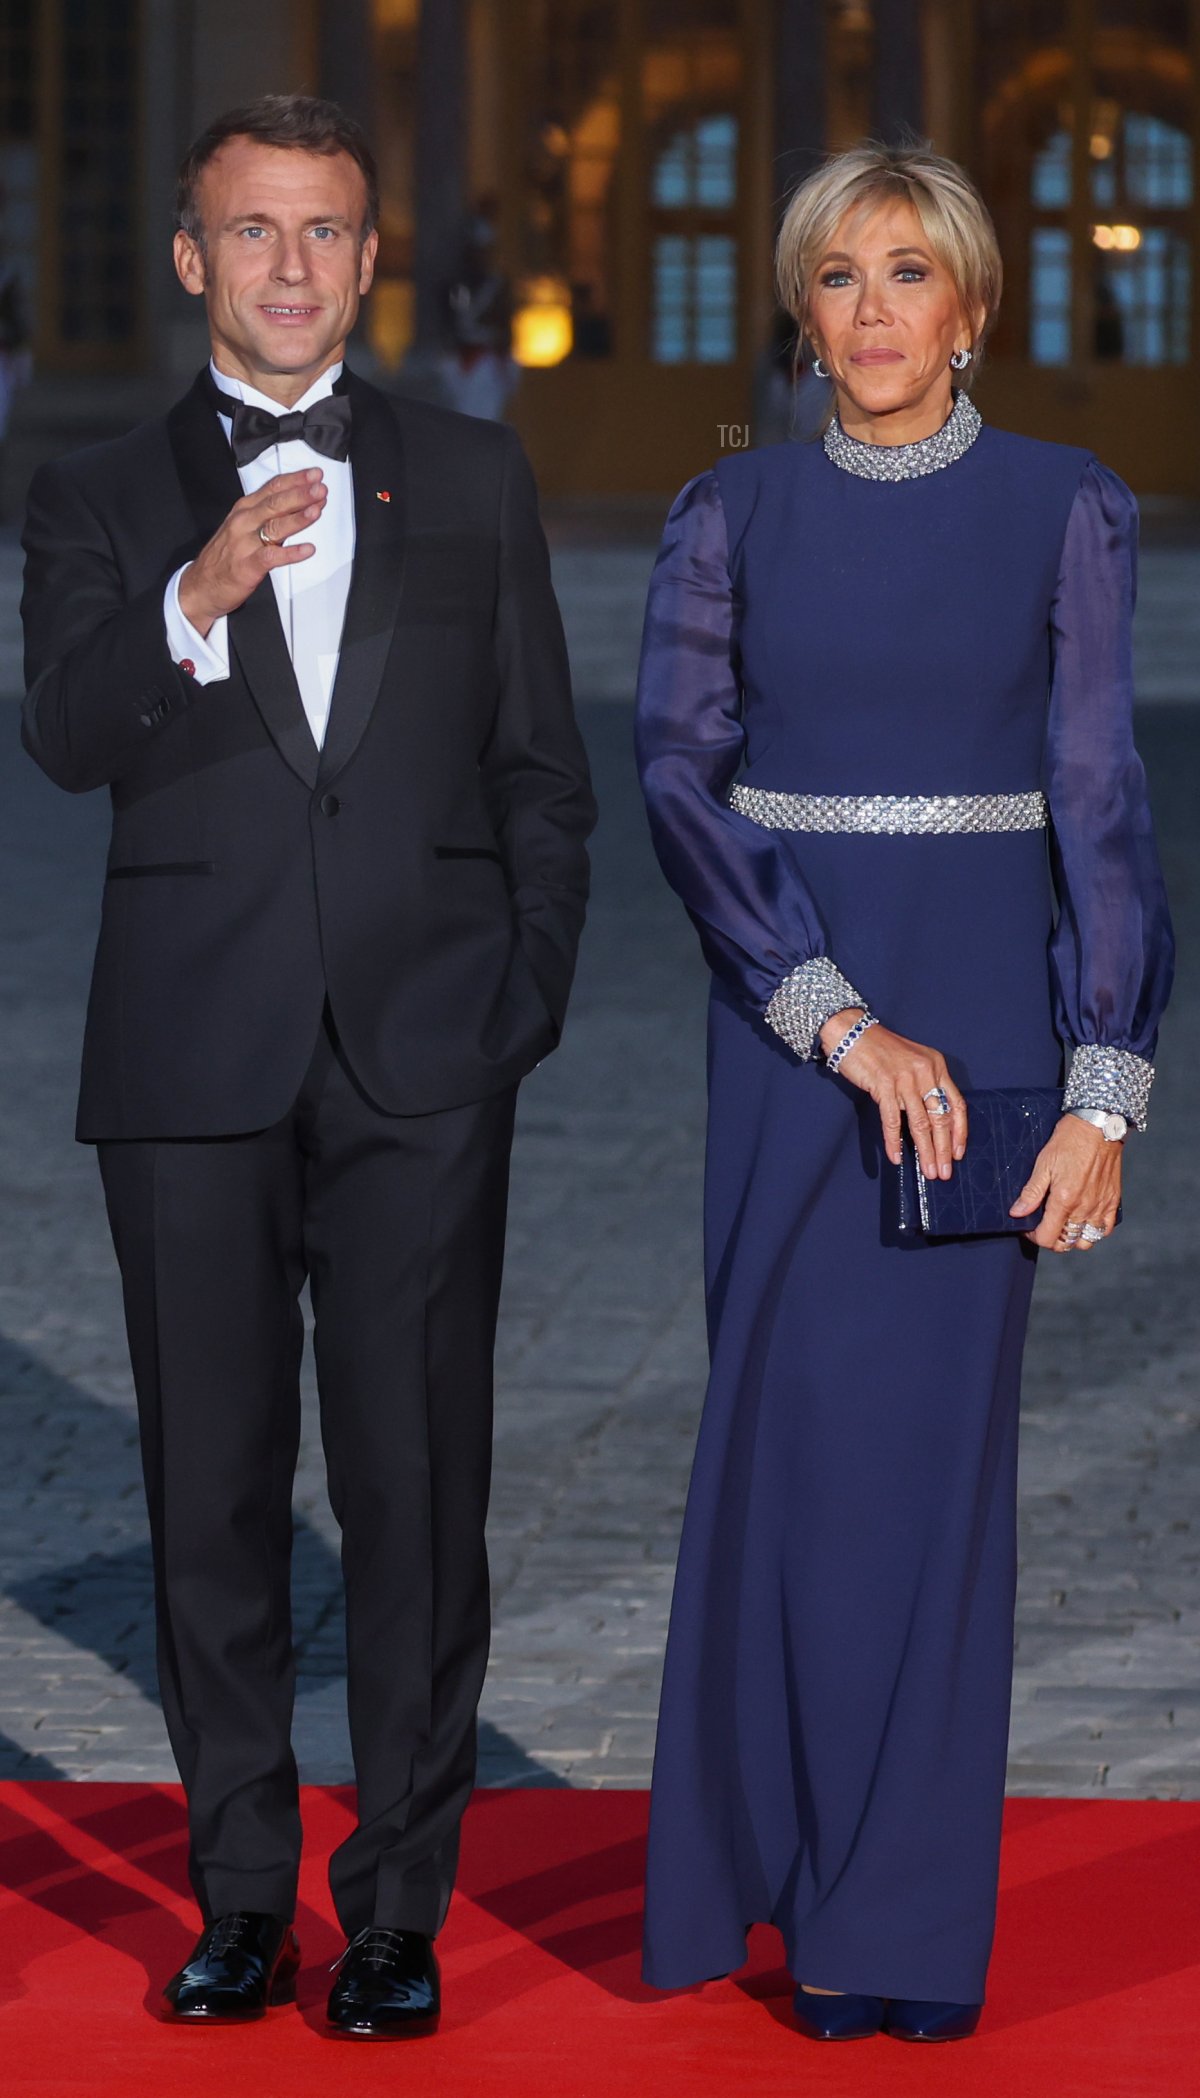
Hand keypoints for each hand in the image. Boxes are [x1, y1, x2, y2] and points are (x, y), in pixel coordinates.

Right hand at [177, 469, 327, 635]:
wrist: (201, 585)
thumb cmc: (225, 556)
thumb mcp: (243, 527)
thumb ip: (268, 515)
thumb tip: (299, 503)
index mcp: (244, 509)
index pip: (272, 488)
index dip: (295, 480)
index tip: (314, 474)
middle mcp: (244, 521)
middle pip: (275, 503)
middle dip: (300, 494)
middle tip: (319, 487)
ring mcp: (244, 543)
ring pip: (274, 526)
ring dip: (298, 517)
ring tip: (316, 509)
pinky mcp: (247, 565)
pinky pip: (272, 557)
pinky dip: (291, 553)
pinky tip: (308, 549)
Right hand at [818, 1009, 966, 1180]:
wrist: (853, 1032)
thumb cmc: (881, 1051)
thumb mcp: (913, 1064)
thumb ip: (924, 1087)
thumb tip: (932, 1123)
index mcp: (936, 1067)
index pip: (956, 1104)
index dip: (959, 1132)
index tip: (957, 1153)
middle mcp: (925, 1072)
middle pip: (941, 1117)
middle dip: (943, 1149)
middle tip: (944, 1172)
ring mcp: (904, 1079)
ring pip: (920, 1123)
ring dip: (925, 1151)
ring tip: (928, 1171)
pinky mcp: (883, 1084)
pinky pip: (892, 1120)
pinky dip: (893, 1141)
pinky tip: (896, 1157)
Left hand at [1009, 1114, 1122, 1249]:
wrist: (1099, 1126)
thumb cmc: (1069, 1141)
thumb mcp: (1044, 1163)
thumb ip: (1031, 1192)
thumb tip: (1017, 1213)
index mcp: (1065, 1200)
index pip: (1047, 1237)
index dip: (1033, 1236)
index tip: (1028, 1226)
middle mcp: (1084, 1208)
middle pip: (1066, 1243)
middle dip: (1051, 1239)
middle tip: (1044, 1225)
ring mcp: (1101, 1206)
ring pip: (1086, 1241)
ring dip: (1072, 1238)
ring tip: (1063, 1224)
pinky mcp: (1113, 1201)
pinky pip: (1105, 1229)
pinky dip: (1094, 1230)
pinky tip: (1084, 1219)